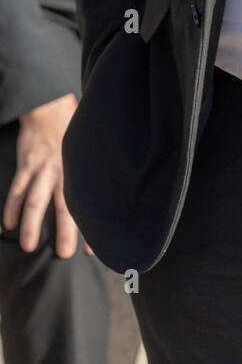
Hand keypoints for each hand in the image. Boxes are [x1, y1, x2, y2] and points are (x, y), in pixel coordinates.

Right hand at [2, 94, 89, 257]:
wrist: (50, 110)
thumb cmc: (73, 135)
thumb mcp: (88, 153)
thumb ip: (93, 175)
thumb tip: (111, 200)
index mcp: (81, 172)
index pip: (89, 204)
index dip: (92, 228)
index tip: (95, 251)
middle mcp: (63, 172)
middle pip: (64, 205)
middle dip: (65, 230)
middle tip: (64, 254)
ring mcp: (43, 169)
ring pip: (36, 199)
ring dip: (32, 223)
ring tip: (29, 245)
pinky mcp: (26, 165)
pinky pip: (17, 188)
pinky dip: (11, 206)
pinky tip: (8, 225)